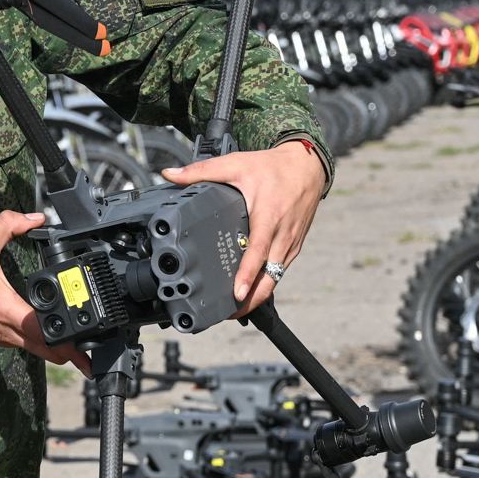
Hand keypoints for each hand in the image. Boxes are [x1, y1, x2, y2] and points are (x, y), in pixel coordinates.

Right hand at [0, 211, 91, 374]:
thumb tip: (35, 217)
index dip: (71, 339)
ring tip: (81, 342)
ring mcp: (3, 338)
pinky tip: (53, 334)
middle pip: (51, 353)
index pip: (48, 333)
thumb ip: (8, 224)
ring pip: (40, 352)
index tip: (89, 342)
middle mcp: (9, 331)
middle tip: (95, 349)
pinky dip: (44, 344)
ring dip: (60, 350)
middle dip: (74, 353)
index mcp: (8, 311)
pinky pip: (27, 346)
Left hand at [160, 139, 326, 315]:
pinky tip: (251, 291)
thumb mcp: (236, 164)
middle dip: (252, 300)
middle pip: (270, 277)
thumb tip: (170, 175)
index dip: (248, 275)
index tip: (238, 293)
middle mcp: (282, 235)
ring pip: (276, 278)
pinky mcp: (294, 246)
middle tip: (230, 313)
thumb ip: (201, 170)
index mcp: (268, 217)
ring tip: (236, 308)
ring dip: (258, 295)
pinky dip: (267, 283)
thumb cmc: (273, 167)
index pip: (258, 252)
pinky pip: (280, 270)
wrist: (308, 166)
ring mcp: (290, 243)